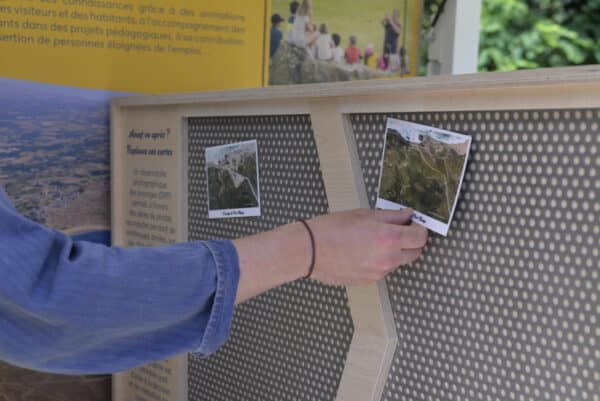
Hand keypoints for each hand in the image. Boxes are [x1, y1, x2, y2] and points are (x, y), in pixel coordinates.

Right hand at [233, 209, 427, 302]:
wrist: (309, 251)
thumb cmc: (333, 227)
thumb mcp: (364, 214)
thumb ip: (391, 216)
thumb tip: (408, 215)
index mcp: (389, 238)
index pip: (421, 237)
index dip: (419, 228)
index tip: (413, 223)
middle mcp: (388, 258)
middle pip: (415, 253)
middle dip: (411, 242)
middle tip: (397, 231)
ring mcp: (379, 273)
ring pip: (399, 262)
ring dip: (395, 252)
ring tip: (373, 241)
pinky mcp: (369, 281)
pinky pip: (383, 270)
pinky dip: (380, 261)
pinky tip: (362, 252)